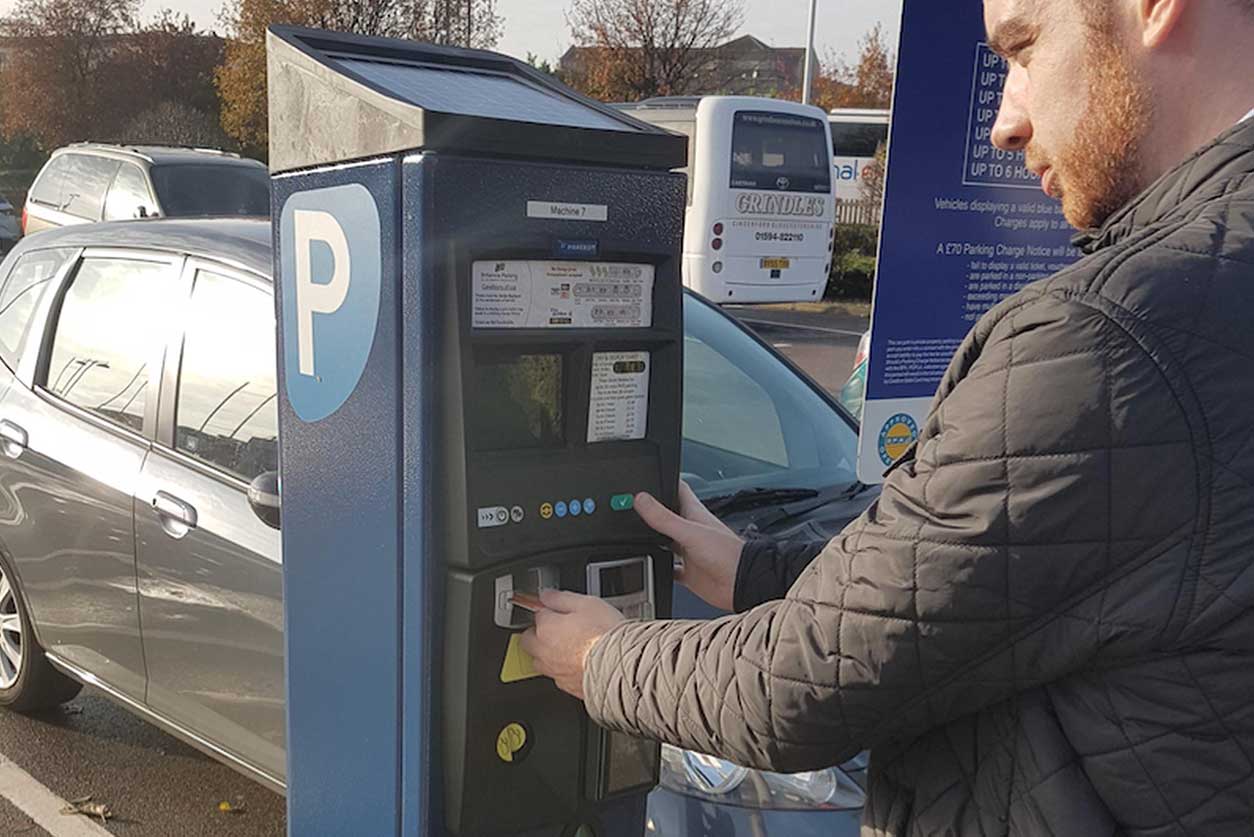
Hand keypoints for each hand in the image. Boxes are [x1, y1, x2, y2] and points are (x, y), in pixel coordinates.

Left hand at [519, 589, 625, 699]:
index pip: (537, 614)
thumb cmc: (606, 635)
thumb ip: (562, 598)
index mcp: (547, 628)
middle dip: (537, 633)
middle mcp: (545, 651)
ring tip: (567, 647)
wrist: (621, 667)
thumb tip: (546, 595)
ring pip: (539, 661)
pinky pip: (556, 676)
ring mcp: (554, 671)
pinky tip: (578, 663)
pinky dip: (562, 669)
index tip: (555, 609)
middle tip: (555, 627)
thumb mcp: (587, 603)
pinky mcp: (566, 686)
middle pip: (528, 640)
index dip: (548, 610)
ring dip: (546, 653)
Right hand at [634, 482, 744, 611]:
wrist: (741, 585)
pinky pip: (671, 568)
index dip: (664, 481)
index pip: (678, 489)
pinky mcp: (690, 572)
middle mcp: (692, 531)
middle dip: (652, 512)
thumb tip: (641, 500)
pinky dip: (660, 566)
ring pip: (667, 541)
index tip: (647, 477)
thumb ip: (664, 518)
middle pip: (668, 515)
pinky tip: (651, 566)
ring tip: (636, 535)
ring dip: (654, 540)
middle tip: (632, 508)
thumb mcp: (690, 532)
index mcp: (694, 514)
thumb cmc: (728, 554)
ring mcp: (690, 551)